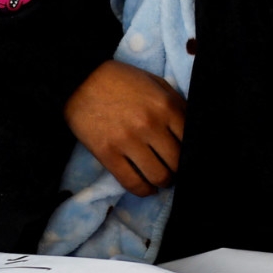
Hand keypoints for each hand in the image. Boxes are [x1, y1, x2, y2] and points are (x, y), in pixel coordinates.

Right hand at [65, 60, 185, 197]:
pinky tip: (147, 188)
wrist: (80, 81)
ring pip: (158, 176)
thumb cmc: (122, 81)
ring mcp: (128, 141)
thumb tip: (193, 129)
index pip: (191, 139)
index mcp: (166, 106)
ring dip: (163, 182)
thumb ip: (177, 104)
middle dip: (179, 170)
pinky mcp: (108, 154)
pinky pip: (132, 182)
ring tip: (162, 180)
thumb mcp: (156, 83)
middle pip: (177, 161)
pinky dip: (143, 191)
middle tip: (176, 170)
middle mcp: (150, 125)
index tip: (189, 156)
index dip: (192, 152)